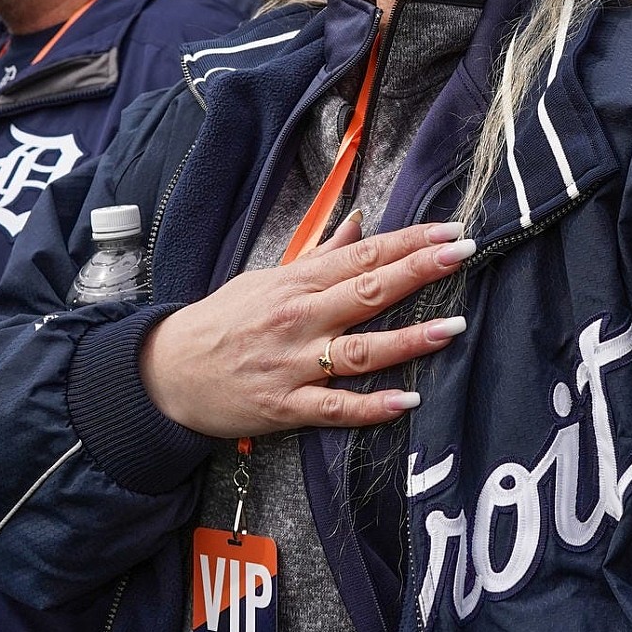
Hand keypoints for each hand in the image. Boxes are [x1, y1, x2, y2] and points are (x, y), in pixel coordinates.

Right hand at [139, 212, 470, 437]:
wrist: (169, 372)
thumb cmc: (222, 322)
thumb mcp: (266, 278)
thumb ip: (319, 255)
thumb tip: (360, 223)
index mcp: (296, 283)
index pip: (362, 255)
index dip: (409, 242)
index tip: (449, 231)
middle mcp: (298, 319)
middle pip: (367, 290)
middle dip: (418, 270)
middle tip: (463, 254)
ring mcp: (293, 363)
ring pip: (359, 349)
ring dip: (409, 339)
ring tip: (453, 326)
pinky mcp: (286, 406)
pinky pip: (335, 408)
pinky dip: (371, 406)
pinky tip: (407, 401)